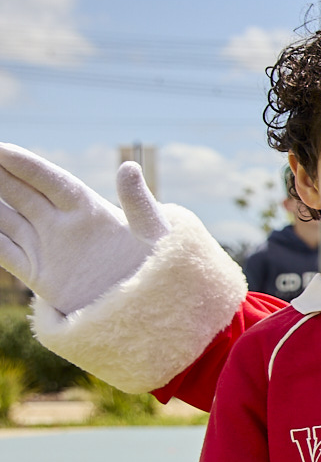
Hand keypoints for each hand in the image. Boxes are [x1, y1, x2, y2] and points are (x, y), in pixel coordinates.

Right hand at [0, 147, 167, 314]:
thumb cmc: (163, 269)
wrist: (153, 312)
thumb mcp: (154, 236)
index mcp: (92, 210)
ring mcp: (49, 248)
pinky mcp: (40, 275)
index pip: (52, 181)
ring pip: (5, 219)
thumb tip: (129, 166)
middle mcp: (64, 225)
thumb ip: (139, 205)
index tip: (1, 149)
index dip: (27, 166)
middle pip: (21, 193)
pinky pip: (4, 252)